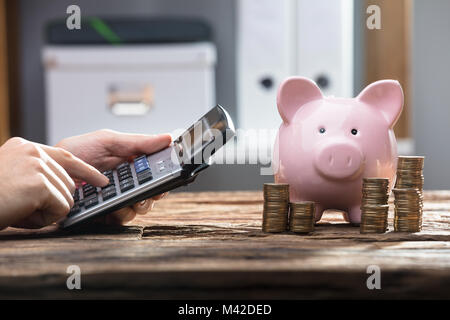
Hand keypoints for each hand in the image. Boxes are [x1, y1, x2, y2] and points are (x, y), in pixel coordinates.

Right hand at [0, 137, 107, 229]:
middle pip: (68, 183)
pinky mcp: (39, 182)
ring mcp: (36, 164)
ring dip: (46, 212)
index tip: (101, 180)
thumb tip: (68, 188)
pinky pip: (61, 209)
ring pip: (67, 198)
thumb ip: (37, 177)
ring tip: (18, 209)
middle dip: (52, 202)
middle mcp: (32, 151)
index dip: (86, 170)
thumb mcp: (12, 179)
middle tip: (21, 207)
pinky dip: (43, 220)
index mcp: (24, 147)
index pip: (66, 156)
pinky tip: (21, 214)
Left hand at [55, 129, 171, 224]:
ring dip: (139, 205)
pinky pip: (122, 219)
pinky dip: (121, 215)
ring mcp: (117, 198)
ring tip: (129, 199)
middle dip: (155, 192)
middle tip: (150, 190)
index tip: (168, 174)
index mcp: (131, 163)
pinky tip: (113, 208)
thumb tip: (168, 138)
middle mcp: (127, 181)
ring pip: (141, 207)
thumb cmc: (76, 152)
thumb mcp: (108, 141)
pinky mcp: (106, 213)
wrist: (49, 171)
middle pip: (153, 191)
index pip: (157, 170)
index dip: (165, 173)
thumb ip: (139, 142)